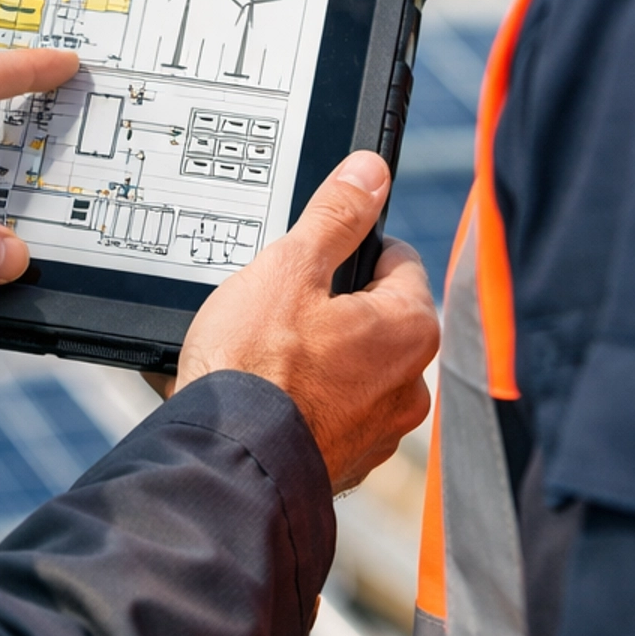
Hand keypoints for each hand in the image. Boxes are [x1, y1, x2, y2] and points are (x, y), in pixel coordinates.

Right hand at [157, 152, 437, 492]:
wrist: (225, 462)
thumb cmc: (255, 365)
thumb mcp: (290, 266)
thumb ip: (336, 214)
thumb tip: (371, 172)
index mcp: (409, 329)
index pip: (396, 259)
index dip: (350, 247)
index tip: (312, 255)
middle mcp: (409, 385)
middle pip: (373, 315)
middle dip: (330, 304)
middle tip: (278, 302)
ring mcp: (379, 431)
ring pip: (351, 366)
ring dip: (317, 355)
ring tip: (262, 351)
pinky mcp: (345, 462)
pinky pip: (329, 411)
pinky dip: (303, 398)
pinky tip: (263, 391)